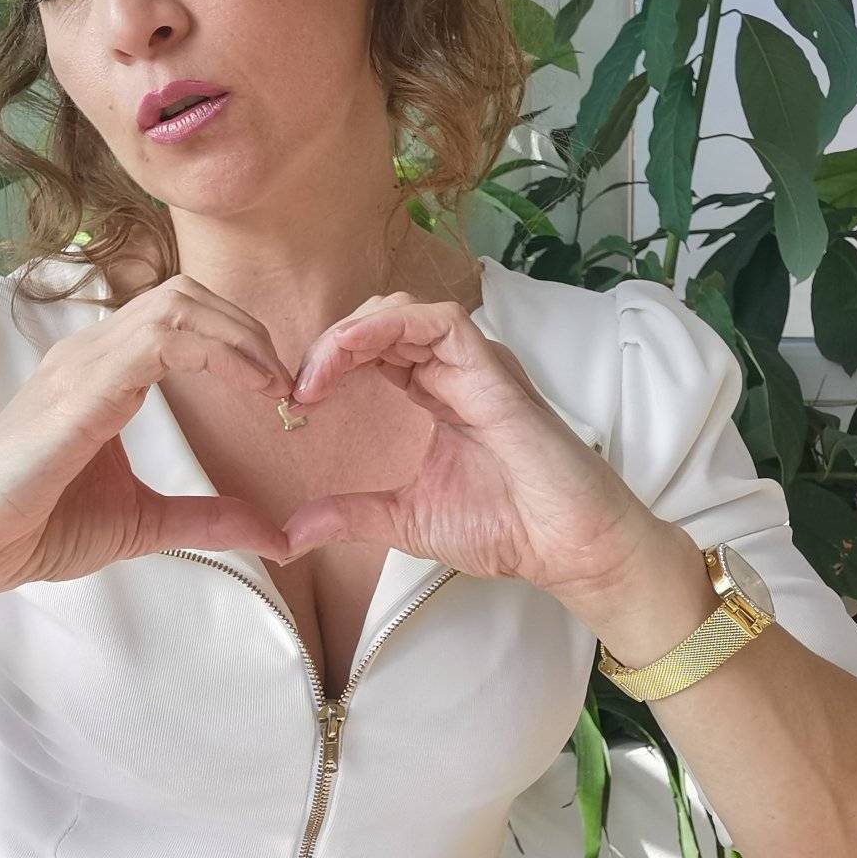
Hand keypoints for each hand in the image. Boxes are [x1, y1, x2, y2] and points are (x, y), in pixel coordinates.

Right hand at [0, 274, 296, 599]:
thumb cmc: (39, 528)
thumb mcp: (145, 523)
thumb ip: (209, 520)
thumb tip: (277, 535)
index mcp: (104, 372)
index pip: (182, 317)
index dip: (239, 342)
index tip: (280, 393)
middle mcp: (93, 353)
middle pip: (186, 296)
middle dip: (247, 331)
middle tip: (286, 385)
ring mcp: (84, 362)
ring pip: (178, 303)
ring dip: (240, 337)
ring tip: (274, 386)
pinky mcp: (81, 386)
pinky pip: (162, 339)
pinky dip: (219, 354)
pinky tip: (251, 390)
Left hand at [278, 289, 665, 612]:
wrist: (565, 547)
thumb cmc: (505, 528)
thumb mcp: (405, 519)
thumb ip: (350, 516)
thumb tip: (291, 532)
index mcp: (437, 394)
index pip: (375, 351)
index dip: (330, 363)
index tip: (297, 400)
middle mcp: (456, 371)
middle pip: (383, 322)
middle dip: (332, 343)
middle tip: (300, 385)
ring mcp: (476, 366)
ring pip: (405, 310)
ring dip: (351, 332)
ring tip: (317, 373)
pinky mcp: (494, 371)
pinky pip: (439, 321)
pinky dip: (386, 327)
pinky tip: (350, 356)